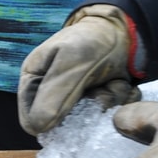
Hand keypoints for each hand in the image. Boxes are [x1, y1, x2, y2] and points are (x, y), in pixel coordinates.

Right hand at [18, 4, 142, 135]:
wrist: (126, 29)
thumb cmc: (91, 40)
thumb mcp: (70, 64)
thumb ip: (53, 96)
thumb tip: (38, 128)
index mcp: (34, 80)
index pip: (31, 119)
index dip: (51, 121)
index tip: (75, 109)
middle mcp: (52, 93)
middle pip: (63, 124)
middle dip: (85, 109)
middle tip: (100, 89)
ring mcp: (76, 99)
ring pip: (88, 121)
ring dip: (106, 102)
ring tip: (113, 82)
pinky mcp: (97, 101)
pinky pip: (108, 115)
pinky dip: (118, 101)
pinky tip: (121, 84)